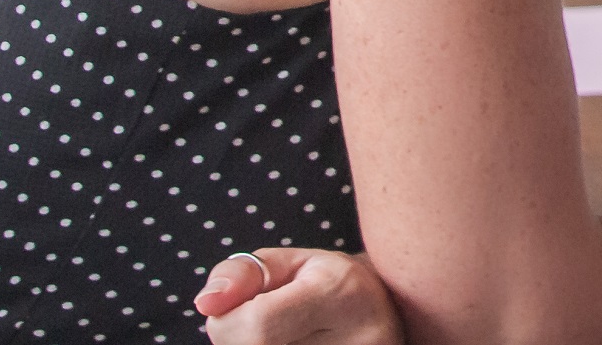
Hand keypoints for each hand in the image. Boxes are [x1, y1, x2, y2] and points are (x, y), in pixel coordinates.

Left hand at [194, 247, 400, 344]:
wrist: (394, 313)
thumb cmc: (332, 285)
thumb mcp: (292, 264)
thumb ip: (242, 275)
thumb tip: (207, 303)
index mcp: (340, 292)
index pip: (256, 326)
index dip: (228, 323)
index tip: (238, 311)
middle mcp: (358, 339)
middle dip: (241, 342)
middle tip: (269, 327)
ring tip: (288, 338)